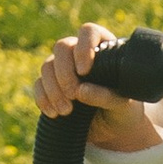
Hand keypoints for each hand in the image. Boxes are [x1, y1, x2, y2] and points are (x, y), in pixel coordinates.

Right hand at [32, 21, 156, 150]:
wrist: (113, 131)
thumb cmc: (124, 112)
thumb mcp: (123, 106)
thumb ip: (106, 96)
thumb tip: (81, 90)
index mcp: (104, 49)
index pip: (89, 32)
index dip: (83, 47)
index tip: (84, 71)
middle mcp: (80, 54)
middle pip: (62, 46)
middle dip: (64, 72)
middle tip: (73, 95)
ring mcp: (63, 69)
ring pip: (47, 65)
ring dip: (53, 89)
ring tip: (66, 111)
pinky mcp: (51, 86)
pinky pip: (38, 85)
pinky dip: (43, 99)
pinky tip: (53, 113)